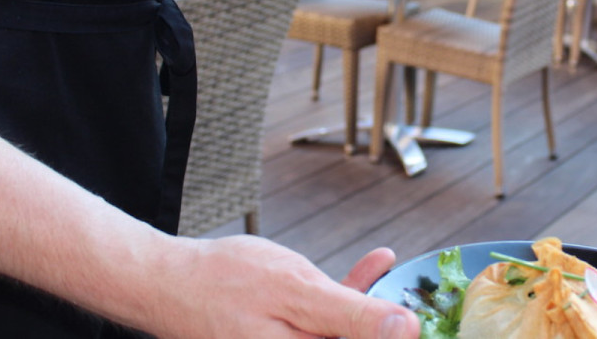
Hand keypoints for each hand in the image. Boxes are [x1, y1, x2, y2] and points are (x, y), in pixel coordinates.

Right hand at [148, 235, 419, 338]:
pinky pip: (328, 323)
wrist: (166, 279)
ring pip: (346, 331)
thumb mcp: (298, 294)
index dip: (395, 336)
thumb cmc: (222, 286)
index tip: (430, 324)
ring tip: (391, 270)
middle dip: (387, 324)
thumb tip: (406, 331)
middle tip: (421, 304)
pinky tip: (374, 264)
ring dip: (372, 305)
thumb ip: (352, 317)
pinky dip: (349, 296)